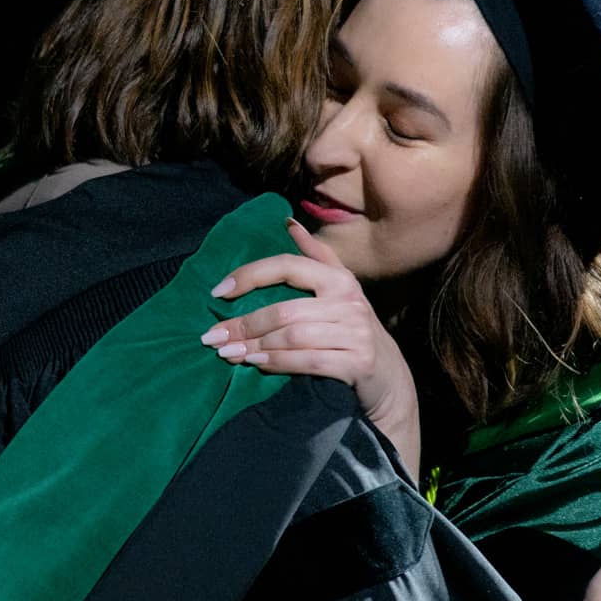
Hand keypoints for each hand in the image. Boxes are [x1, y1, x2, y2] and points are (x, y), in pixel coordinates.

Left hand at [201, 217, 421, 474]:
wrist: (388, 377)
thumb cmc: (352, 329)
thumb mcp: (340, 289)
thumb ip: (316, 255)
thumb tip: (288, 222)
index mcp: (338, 278)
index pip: (287, 266)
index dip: (249, 276)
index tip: (216, 292)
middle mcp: (348, 301)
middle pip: (283, 310)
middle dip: (243, 324)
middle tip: (212, 336)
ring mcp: (355, 333)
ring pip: (291, 336)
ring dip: (254, 346)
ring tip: (228, 353)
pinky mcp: (357, 363)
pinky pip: (306, 362)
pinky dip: (276, 363)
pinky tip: (255, 364)